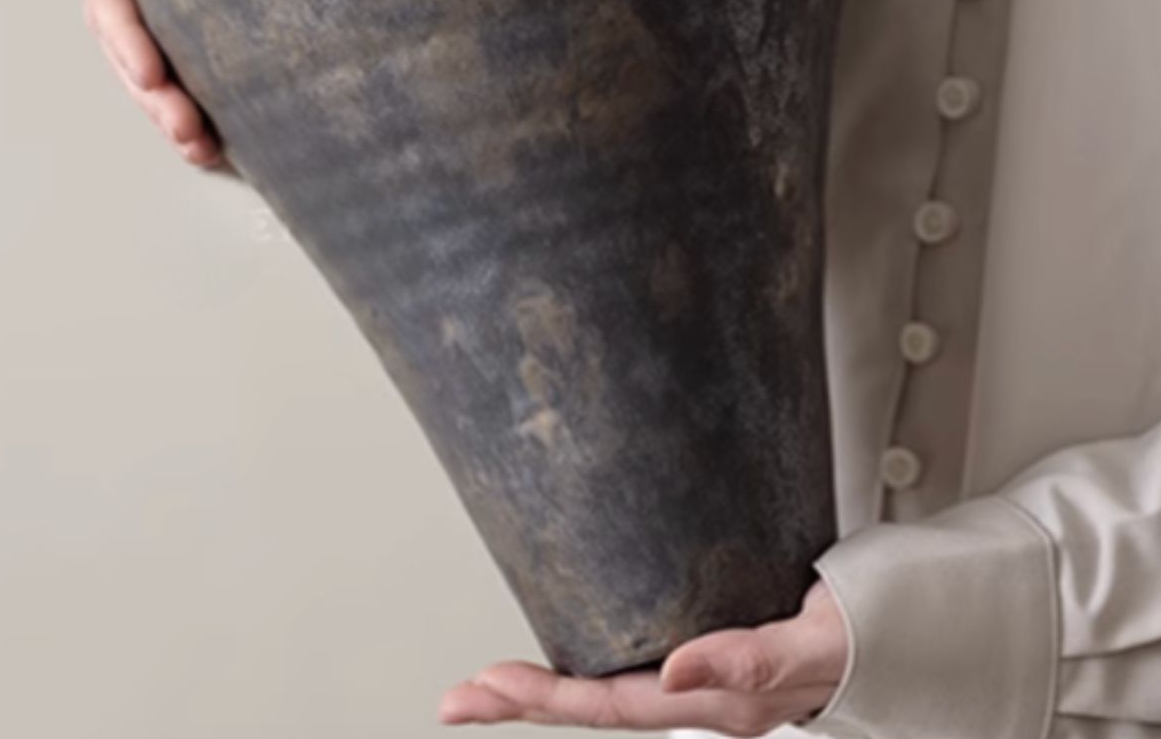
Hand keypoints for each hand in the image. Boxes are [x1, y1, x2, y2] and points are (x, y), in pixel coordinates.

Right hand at [67, 0, 228, 168]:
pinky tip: (212, 147)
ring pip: (141, 74)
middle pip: (123, 48)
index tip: (151, 73)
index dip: (124, 35)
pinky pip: (168, 79)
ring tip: (200, 148)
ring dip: (166, 115)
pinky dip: (185, 116)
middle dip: (150, 94)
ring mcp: (135, 12)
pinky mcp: (167, 32)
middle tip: (185, 127)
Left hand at [438, 582, 844, 734]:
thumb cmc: (860, 640)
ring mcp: (697, 683)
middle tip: (454, 698)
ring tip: (484, 686)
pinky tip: (561, 656)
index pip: (614, 706)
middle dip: (520, 703)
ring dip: (543, 690)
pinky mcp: (700, 659)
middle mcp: (698, 697)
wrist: (894, 640)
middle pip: (594, 708)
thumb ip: (751, 658)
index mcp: (719, 702)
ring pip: (605, 693)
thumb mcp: (816, 644)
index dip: (547, 696)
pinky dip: (583, 668)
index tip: (490, 684)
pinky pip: (628, 673)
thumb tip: (672, 670)